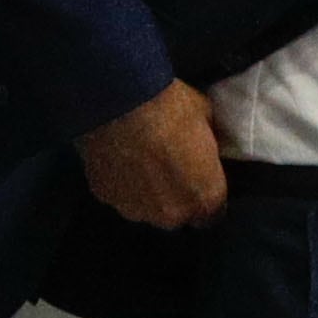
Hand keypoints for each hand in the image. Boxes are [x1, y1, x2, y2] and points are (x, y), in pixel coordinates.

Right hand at [79, 81, 226, 228]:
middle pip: (177, 215)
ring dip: (146, 192)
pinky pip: (119, 194)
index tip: (198, 177)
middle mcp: (172, 214)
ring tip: (140, 160)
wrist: (119, 102)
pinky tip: (119, 156)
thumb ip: (207, 144)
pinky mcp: (106, 199)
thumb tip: (202, 145)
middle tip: (167, 165)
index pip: (211, 213)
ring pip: (145, 208)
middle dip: (174, 196)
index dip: (203, 195)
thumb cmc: (171, 108)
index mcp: (205, 196)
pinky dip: (120, 182)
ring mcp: (136, 210)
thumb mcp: (206, 117)